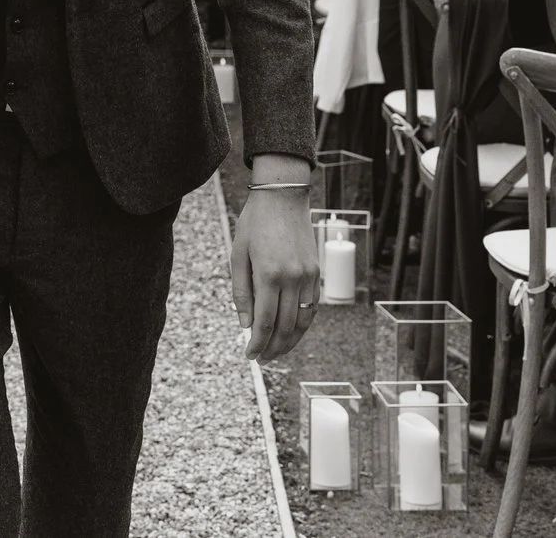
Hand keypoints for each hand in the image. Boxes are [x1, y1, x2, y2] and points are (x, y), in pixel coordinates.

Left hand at [231, 154, 317, 360]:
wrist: (283, 196)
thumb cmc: (255, 222)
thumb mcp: (238, 255)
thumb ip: (241, 292)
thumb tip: (245, 324)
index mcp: (269, 275)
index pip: (265, 323)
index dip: (257, 344)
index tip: (249, 356)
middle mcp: (292, 279)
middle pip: (285, 328)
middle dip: (272, 348)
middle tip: (261, 359)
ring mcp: (308, 276)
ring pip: (302, 322)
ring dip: (290, 342)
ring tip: (276, 352)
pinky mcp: (317, 272)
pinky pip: (312, 307)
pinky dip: (303, 324)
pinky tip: (292, 332)